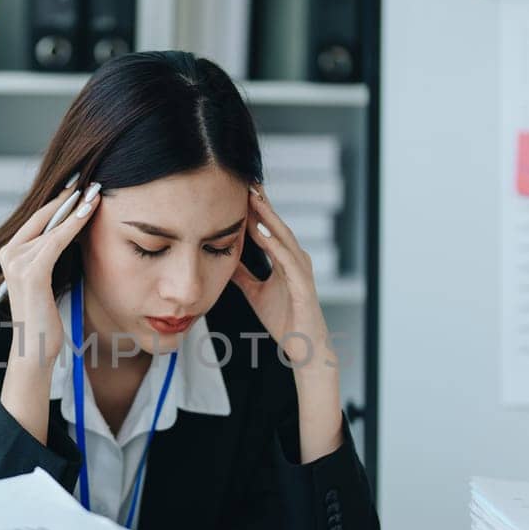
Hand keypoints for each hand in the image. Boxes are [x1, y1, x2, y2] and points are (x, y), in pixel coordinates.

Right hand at [0, 182, 100, 369]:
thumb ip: (49, 255)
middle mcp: (8, 253)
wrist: (35, 348)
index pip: (37, 219)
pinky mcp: (31, 272)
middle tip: (90, 181)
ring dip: (76, 210)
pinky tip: (88, 212)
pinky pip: (57, 240)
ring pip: (52, 227)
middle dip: (68, 199)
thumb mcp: (45, 279)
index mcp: (9, 253)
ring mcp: (16, 262)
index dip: (58, 201)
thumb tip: (69, 232)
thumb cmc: (45, 317)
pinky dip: (73, 224)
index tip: (79, 186)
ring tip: (95, 193)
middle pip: (43, 218)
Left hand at [232, 187, 330, 371]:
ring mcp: (301, 271)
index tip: (240, 190)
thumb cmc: (284, 320)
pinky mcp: (303, 286)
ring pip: (283, 238)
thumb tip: (225, 260)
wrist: (303, 346)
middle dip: (263, 204)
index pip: (269, 228)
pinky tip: (261, 233)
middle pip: (277, 226)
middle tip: (247, 182)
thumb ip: (243, 275)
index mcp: (285, 260)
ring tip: (253, 200)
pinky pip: (287, 261)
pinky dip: (274, 245)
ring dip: (268, 218)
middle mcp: (296, 260)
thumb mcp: (255, 293)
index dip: (256, 209)